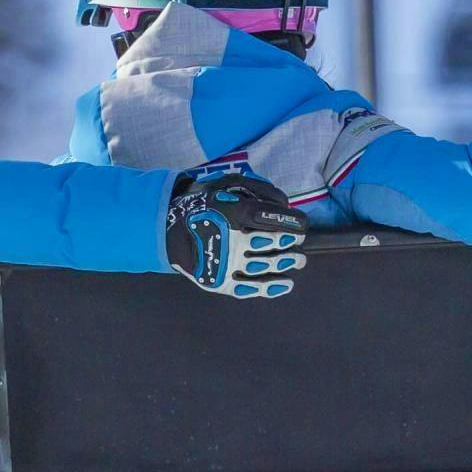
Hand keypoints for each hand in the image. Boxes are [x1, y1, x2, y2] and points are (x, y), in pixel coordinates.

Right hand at [164, 171, 309, 298]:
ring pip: (263, 265)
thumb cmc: (206, 205)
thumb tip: (286, 204)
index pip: (267, 217)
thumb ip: (257, 189)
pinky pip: (249, 287)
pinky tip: (286, 283)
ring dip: (286, 262)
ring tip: (299, 260)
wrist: (170, 230)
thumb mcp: (225, 185)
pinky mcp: (220, 281)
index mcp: (229, 212)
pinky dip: (271, 287)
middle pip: (269, 242)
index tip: (302, 223)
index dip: (290, 222)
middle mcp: (227, 238)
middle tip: (299, 240)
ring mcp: (224, 262)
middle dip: (289, 241)